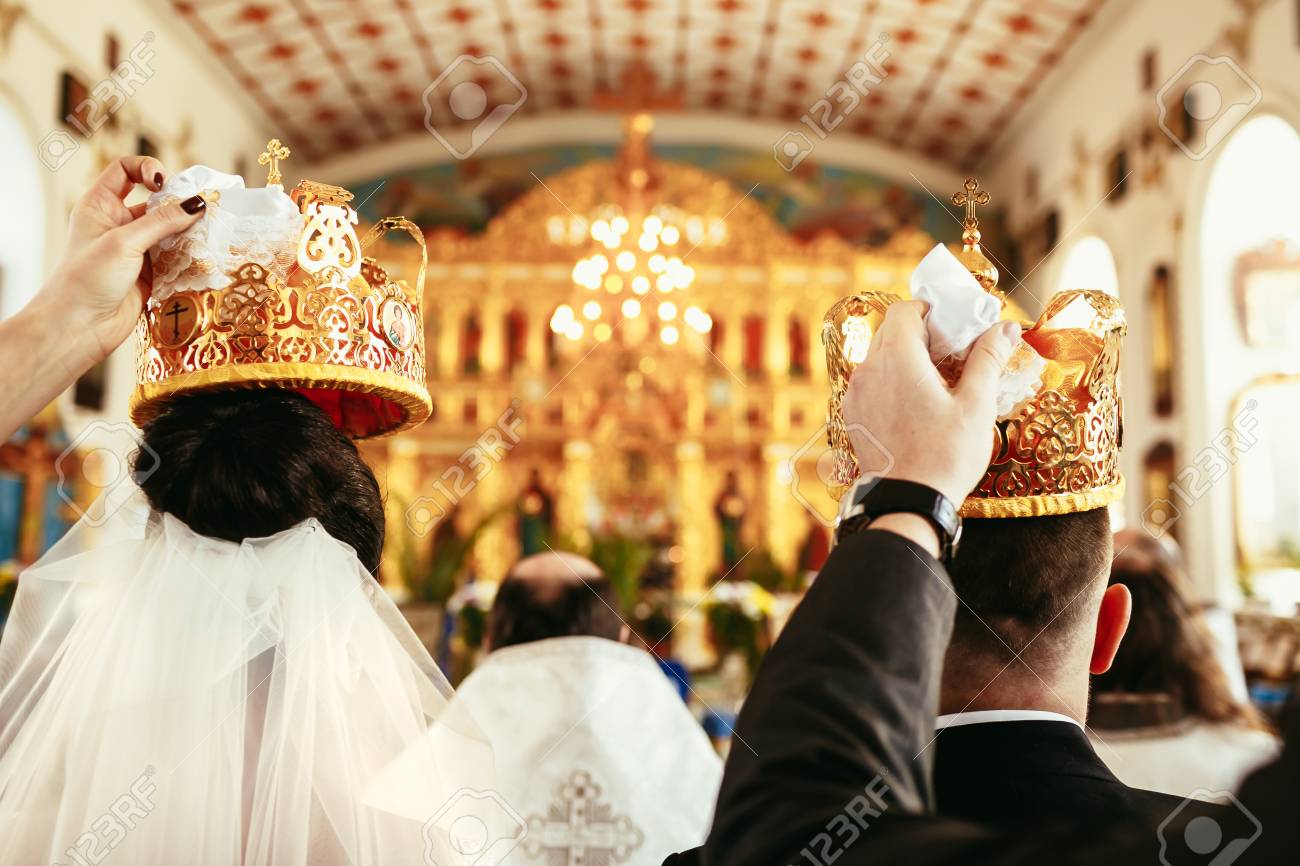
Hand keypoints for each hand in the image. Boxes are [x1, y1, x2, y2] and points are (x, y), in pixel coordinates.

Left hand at [34, 156, 205, 368]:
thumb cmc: (88, 279)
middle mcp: (118, 224)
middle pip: (156, 203)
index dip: (147, 170)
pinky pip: (176, 258)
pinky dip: (190, 258)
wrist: (79, 327)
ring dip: (189, 234)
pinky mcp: (150, 274)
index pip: (125, 171)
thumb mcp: (125, 243)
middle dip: (179, 206)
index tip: (165, 184)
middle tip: (202, 212)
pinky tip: (203, 260)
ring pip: (170, 232)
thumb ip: (163, 222)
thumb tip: (197, 204)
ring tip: (208, 237)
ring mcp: (135, 250)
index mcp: (100, 206)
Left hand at [843, 300, 1019, 505]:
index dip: (929, 310)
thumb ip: (988, 360)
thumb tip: (1005, 329)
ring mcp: (856, 394)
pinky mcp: (853, 415)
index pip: (904, 310)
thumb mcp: (976, 406)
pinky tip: (918, 401)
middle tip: (952, 350)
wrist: (907, 503)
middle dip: (921, 332)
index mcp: (897, 360)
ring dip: (906, 357)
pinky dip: (891, 380)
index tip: (953, 323)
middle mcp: (868, 371)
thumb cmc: (944, 457)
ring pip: (879, 357)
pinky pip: (871, 382)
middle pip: (890, 331)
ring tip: (938, 379)